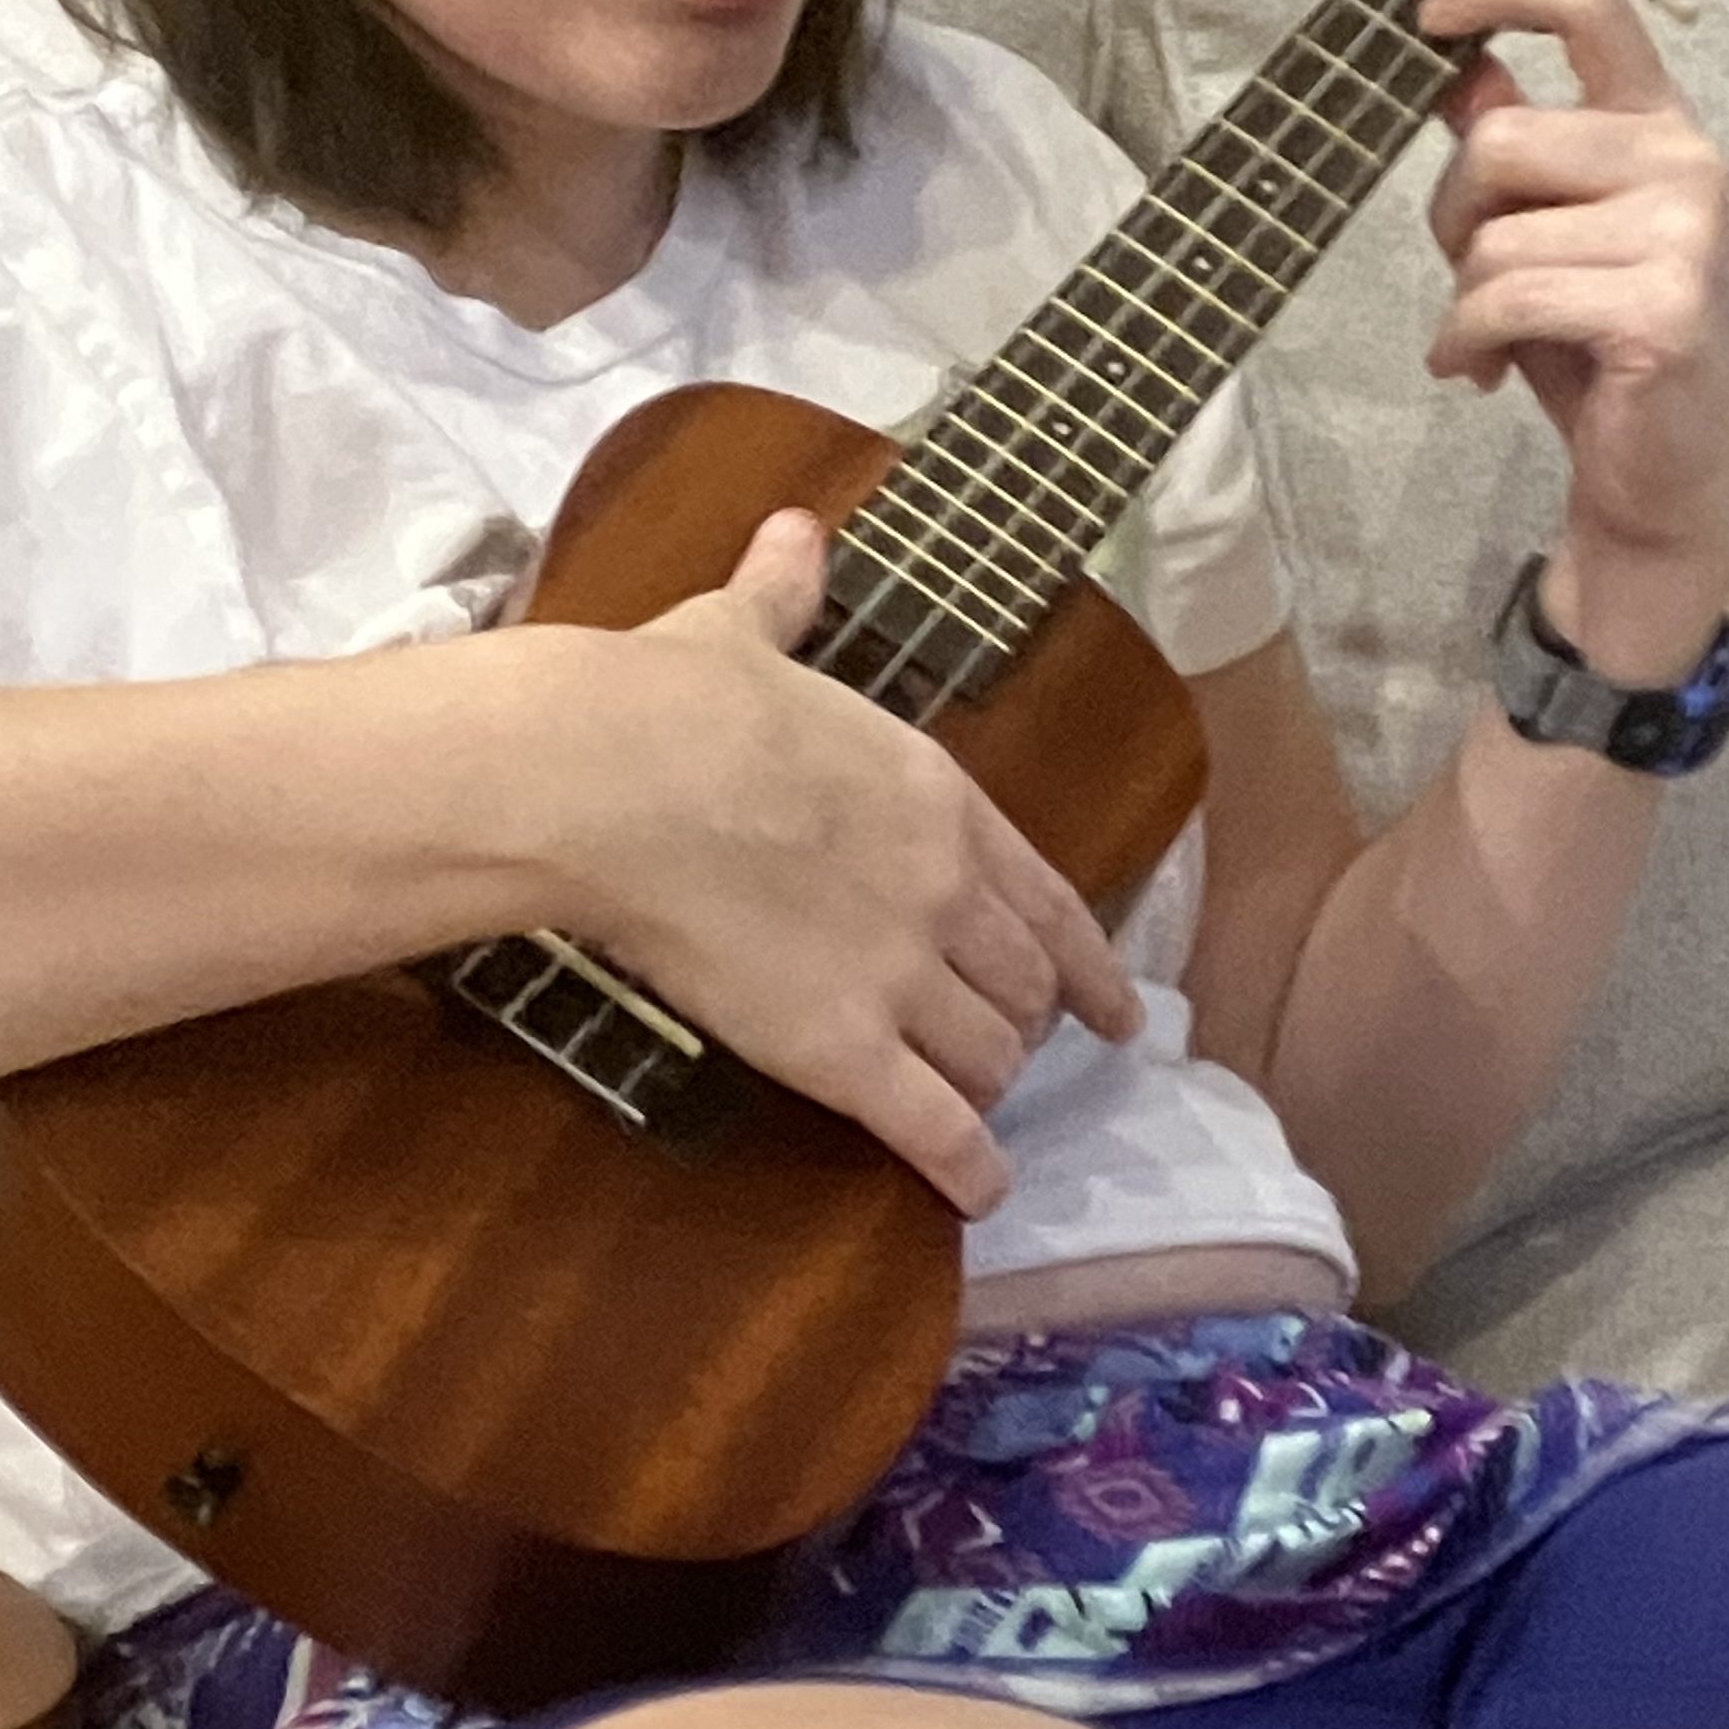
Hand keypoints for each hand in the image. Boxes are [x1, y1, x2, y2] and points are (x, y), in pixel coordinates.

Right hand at [545, 506, 1144, 1214]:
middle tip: (1001, 1053)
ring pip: (989, 1058)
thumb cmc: (671, 699)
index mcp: (937, 795)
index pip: (1048, 898)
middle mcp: (945, 889)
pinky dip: (967, 1169)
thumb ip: (787, 598)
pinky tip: (978, 1194)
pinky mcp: (843, 1050)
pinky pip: (935, 1128)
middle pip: (1023, 989)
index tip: (1116, 1010)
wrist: (612, 776)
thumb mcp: (744, 633)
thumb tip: (797, 534)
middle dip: (1020, 1026)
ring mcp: (900, 972)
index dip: (1089, 965)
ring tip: (967, 1108)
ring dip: (985, 1088)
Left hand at [1410, 0, 1728, 671]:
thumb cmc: (1602, 354)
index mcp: (1660, 128)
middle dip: (1454, 215)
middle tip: (1469, 278)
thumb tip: (1458, 68)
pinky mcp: (1663, 307)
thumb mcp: (1550, 235)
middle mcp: (1686, 162)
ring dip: (1463, 300)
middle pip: (1501, 137)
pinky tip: (1482, 374)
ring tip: (1486, 340)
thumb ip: (1518, 151)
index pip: (1596, 5)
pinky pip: (1508, 296)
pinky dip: (1468, 342)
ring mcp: (1685, 232)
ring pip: (1496, 231)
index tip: (1435, 7)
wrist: (1664, 484)